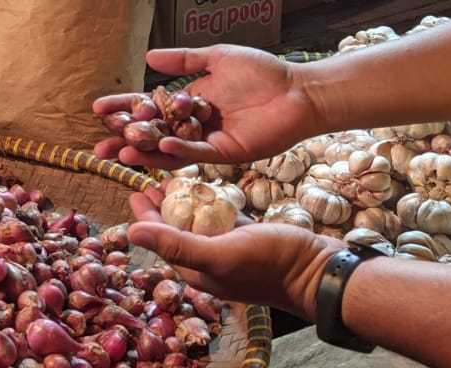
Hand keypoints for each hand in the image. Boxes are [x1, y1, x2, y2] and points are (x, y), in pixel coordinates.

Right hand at [92, 45, 323, 168]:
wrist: (298, 90)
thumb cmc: (262, 73)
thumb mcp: (216, 58)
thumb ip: (183, 61)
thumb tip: (148, 57)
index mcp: (187, 104)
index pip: (147, 108)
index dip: (123, 109)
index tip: (98, 109)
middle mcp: (192, 126)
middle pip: (151, 136)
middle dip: (124, 142)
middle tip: (98, 148)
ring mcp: (207, 142)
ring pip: (169, 152)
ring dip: (145, 153)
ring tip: (121, 154)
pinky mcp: (226, 153)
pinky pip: (197, 154)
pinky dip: (179, 152)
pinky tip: (161, 147)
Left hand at [127, 185, 341, 320]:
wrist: (321, 271)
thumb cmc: (271, 263)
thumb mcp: (219, 253)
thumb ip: (177, 245)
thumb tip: (129, 232)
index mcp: (197, 269)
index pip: (162, 241)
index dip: (147, 218)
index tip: (135, 193)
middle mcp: (210, 261)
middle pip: (177, 230)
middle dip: (162, 208)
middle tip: (150, 182)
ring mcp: (230, 248)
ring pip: (199, 223)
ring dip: (184, 203)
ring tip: (173, 180)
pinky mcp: (248, 236)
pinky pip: (222, 218)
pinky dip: (211, 203)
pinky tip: (207, 188)